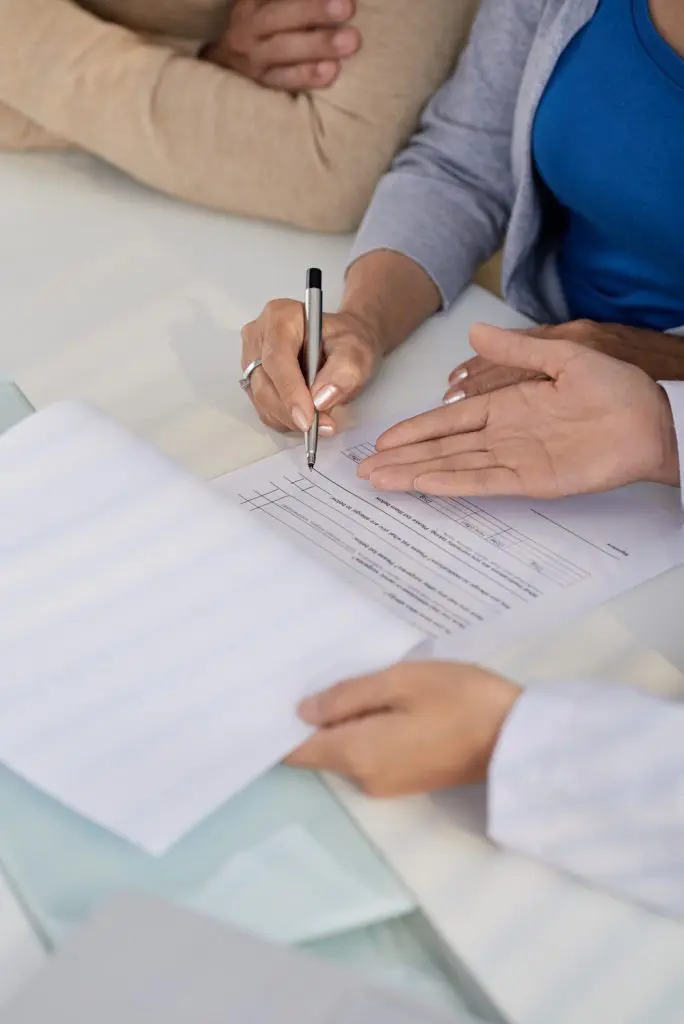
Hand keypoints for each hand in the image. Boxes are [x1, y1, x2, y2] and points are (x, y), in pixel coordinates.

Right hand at [202, 0, 359, 91]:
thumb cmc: (265, 28)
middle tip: (347, 6)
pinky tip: (331, 71)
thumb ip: (292, 5)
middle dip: (313, 10)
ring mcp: (252, 59)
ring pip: (283, 50)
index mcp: (252, 2)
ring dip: (317, 45)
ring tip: (350, 42)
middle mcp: (248, 27)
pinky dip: (307, 76)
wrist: (231, 65)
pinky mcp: (261, 85)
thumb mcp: (270, 7)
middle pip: (278, 17)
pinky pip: (284, 80)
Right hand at [241, 299, 381, 432]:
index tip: (308, 418)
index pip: (277, 358)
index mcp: (281, 316)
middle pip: (264, 383)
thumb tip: (320, 400)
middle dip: (291, 412)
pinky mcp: (254, 379)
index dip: (290, 391)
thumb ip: (343, 372)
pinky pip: (263, 407)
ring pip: (262, 399)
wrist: (344, 343)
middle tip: (322, 428)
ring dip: (289, 419)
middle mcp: (258, 335)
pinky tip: (307, 416)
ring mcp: (251, 358)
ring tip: (321, 422)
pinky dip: (285, 419)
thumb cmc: (348, 341)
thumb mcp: (357, 351)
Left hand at [286, 661, 520, 795]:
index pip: (298, 750)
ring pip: (345, 750)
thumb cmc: (460, 698)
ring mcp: (387, 783)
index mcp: (358, 753)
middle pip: (320, 749)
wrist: (517, 736)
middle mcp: (365, 777)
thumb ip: (347, 695)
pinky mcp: (406, 778)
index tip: (261, 699)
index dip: (276, 728)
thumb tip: (302, 712)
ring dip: (339, 721)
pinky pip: (368, 753)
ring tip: (337, 678)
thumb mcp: (401, 681)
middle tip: (297, 673)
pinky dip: (361, 730)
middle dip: (309, 718)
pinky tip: (371, 700)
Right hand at [359, 324, 679, 498]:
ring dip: (415, 474)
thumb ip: (515, 350)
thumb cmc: (618, 387)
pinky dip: (451, 484)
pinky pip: (483, 482)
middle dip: (402, 459)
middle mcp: (504, 436)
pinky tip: (422, 485)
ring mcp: (515, 460)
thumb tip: (474, 334)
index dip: (415, 430)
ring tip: (379, 481)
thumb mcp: (562, 355)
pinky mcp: (531, 481)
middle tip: (364, 469)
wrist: (653, 418)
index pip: (448, 421)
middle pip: (441, 449)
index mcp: (507, 406)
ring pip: (453, 468)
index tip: (384, 440)